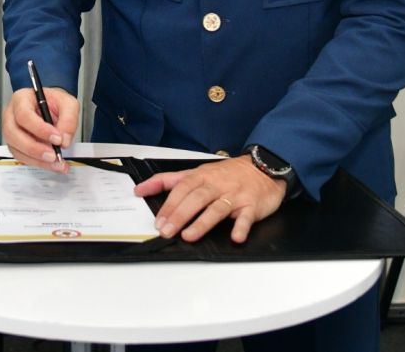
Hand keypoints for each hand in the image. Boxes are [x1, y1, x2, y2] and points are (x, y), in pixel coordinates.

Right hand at [1, 87, 77, 172]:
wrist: (52, 107)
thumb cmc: (55, 102)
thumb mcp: (68, 103)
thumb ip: (69, 119)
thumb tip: (64, 140)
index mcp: (21, 99)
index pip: (24, 115)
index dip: (39, 129)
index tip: (57, 138)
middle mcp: (11, 115)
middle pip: (13, 134)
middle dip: (34, 148)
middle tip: (53, 155)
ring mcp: (11, 131)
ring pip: (16, 148)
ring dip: (36, 159)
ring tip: (56, 163)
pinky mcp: (15, 144)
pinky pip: (22, 157)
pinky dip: (37, 163)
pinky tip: (52, 164)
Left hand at [135, 156, 286, 242]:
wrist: (263, 167)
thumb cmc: (227, 173)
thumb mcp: (197, 172)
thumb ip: (169, 180)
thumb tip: (141, 188)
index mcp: (201, 176)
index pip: (181, 188)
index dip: (168, 204)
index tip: (157, 220)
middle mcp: (216, 185)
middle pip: (195, 198)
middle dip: (179, 215)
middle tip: (166, 231)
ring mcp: (234, 195)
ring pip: (217, 208)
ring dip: (203, 222)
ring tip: (189, 236)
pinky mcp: (252, 205)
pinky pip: (247, 217)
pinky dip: (241, 227)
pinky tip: (235, 237)